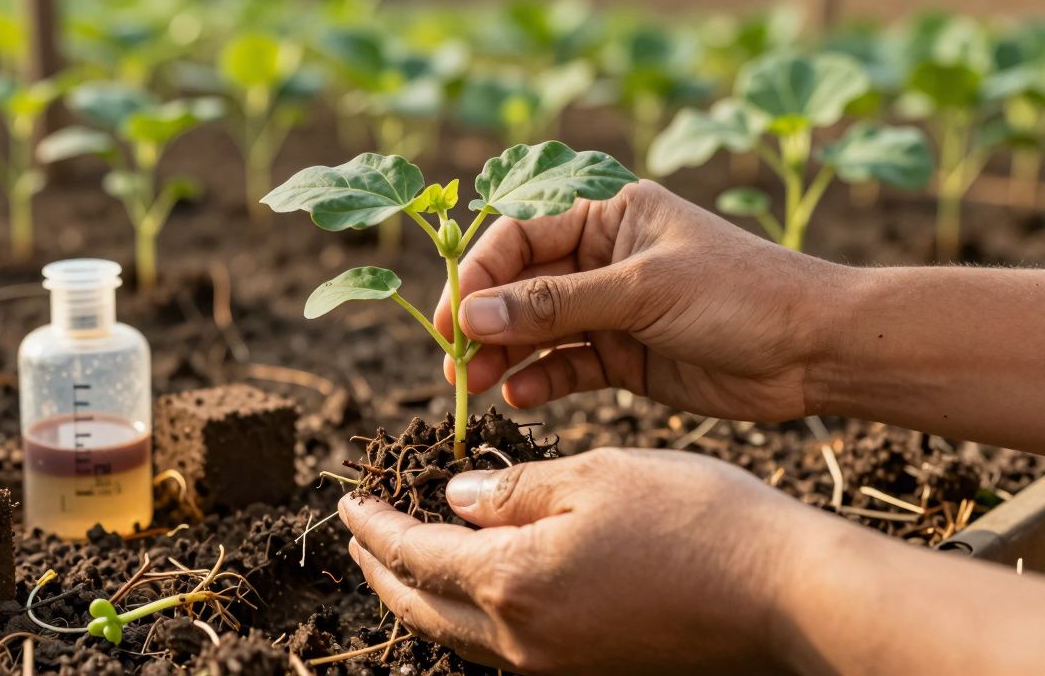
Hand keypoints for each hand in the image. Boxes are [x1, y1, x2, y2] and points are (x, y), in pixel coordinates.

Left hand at [339, 448, 816, 673]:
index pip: (413, 554)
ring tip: (400, 561)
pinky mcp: (588, 672)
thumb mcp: (592, 475)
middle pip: (422, 606)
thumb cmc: (694, 518)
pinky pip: (498, 648)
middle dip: (381, 568)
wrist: (784, 594)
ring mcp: (555, 666)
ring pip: (456, 634)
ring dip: (418, 595)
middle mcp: (521, 639)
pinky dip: (465, 614)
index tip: (346, 501)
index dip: (374, 526)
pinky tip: (473, 589)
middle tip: (358, 534)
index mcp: (512, 581)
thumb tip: (454, 499)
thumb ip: (511, 491)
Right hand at [434, 180, 845, 421]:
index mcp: (608, 214)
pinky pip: (566, 366)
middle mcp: (602, 258)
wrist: (816, 352)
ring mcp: (611, 309)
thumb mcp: (643, 291)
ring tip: (477, 385)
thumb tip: (474, 316)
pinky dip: (541, 381)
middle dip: (486, 322)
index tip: (454, 317)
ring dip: (504, 355)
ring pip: (537, 330)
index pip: (519, 234)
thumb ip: (556, 304)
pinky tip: (521, 397)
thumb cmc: (742, 295)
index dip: (480, 274)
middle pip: (519, 286)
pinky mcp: (623, 357)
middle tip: (455, 362)